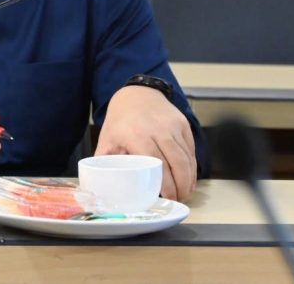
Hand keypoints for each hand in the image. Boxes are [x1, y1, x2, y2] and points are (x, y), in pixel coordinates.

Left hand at [95, 85, 196, 200]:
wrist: (137, 93)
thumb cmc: (121, 120)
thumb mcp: (107, 139)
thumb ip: (104, 162)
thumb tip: (100, 186)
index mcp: (137, 135)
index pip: (158, 164)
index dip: (166, 185)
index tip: (167, 199)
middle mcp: (159, 129)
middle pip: (177, 163)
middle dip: (181, 186)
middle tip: (178, 200)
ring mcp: (173, 125)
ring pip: (187, 157)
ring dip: (189, 179)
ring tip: (185, 193)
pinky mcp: (183, 124)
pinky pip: (191, 149)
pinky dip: (192, 166)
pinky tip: (189, 178)